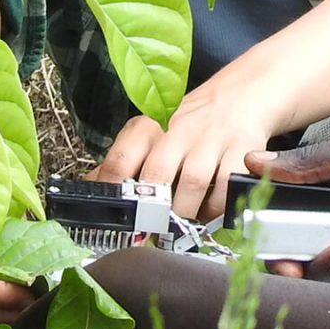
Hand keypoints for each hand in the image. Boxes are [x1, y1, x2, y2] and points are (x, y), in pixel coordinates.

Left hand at [94, 81, 289, 221]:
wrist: (238, 96)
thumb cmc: (187, 125)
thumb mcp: (149, 134)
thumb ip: (121, 163)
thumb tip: (89, 190)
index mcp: (147, 129)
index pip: (119, 163)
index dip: (113, 197)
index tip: (113, 223)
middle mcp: (177, 131)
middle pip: (155, 178)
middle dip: (150, 213)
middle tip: (149, 232)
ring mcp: (210, 141)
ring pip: (190, 189)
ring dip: (184, 213)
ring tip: (181, 220)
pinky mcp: (240, 152)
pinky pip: (224, 193)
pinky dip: (215, 210)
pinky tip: (210, 207)